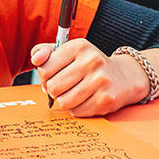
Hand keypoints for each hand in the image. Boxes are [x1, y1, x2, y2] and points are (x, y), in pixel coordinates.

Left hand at [31, 39, 148, 116]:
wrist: (123, 77)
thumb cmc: (88, 65)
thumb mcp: (68, 51)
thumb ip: (45, 52)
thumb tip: (36, 59)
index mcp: (79, 46)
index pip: (44, 69)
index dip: (44, 76)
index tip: (53, 75)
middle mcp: (91, 61)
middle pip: (52, 87)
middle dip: (53, 90)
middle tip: (63, 86)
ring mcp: (100, 81)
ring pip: (63, 102)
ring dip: (65, 101)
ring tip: (74, 93)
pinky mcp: (106, 99)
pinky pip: (77, 112)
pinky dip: (77, 108)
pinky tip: (86, 99)